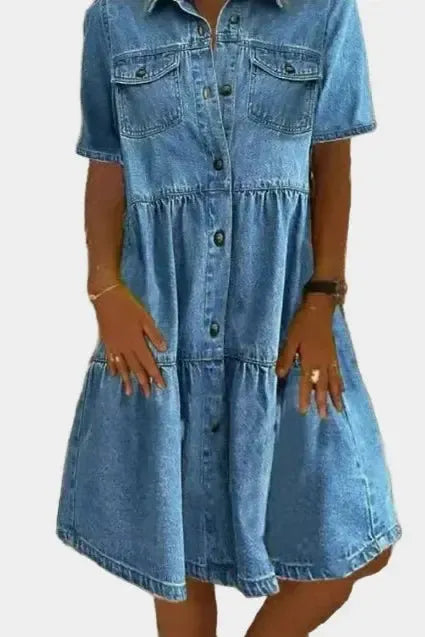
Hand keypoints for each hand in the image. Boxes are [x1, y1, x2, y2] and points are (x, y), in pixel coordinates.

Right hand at [90, 282, 167, 396]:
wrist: (106, 297)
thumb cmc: (128, 305)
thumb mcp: (145, 318)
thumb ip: (154, 334)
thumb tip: (164, 349)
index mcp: (136, 342)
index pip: (148, 363)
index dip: (155, 375)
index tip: (160, 386)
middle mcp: (125, 347)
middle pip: (135, 368)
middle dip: (142, 382)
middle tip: (147, 394)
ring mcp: (114, 345)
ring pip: (122, 366)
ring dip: (126, 379)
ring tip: (129, 392)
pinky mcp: (106, 341)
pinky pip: (110, 358)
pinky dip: (113, 367)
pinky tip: (114, 374)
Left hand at [275, 294, 343, 417]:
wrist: (319, 309)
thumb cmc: (302, 323)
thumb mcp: (290, 339)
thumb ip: (286, 357)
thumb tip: (281, 375)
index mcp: (310, 359)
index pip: (307, 383)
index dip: (305, 397)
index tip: (304, 411)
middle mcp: (322, 362)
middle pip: (323, 386)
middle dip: (323, 402)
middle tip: (324, 417)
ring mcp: (330, 359)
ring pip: (334, 381)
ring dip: (335, 396)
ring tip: (338, 409)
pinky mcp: (334, 354)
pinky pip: (338, 373)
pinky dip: (340, 383)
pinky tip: (342, 390)